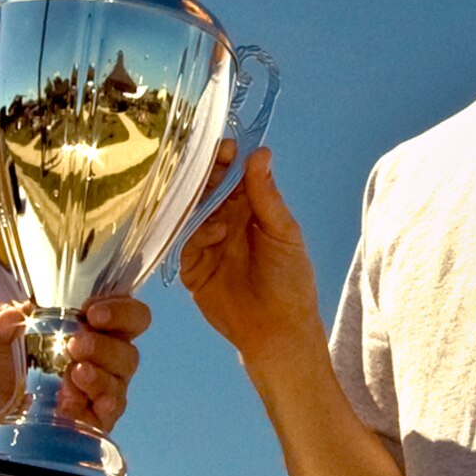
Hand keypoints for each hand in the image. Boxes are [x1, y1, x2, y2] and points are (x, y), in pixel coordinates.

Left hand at [0, 296, 149, 430]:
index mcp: (98, 331)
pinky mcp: (96, 420)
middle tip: (75, 344)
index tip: (91, 311)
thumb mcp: (3, 339)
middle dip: (103, 346)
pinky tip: (74, 403)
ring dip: (99, 377)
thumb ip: (3, 322)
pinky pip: (107, 413)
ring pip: (119, 382)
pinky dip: (94, 406)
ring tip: (74, 374)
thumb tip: (7, 316)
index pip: (130, 315)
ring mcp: (105, 392)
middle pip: (128, 351)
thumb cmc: (14, 364)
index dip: (120, 309)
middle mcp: (109, 361)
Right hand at [178, 147, 323, 363]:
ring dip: (196, 199)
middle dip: (205, 173)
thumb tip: (261, 153)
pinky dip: (197, 232)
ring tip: (204, 188)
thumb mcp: (284, 233)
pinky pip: (184, 241)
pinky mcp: (191, 265)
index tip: (224, 145)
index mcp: (249, 208)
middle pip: (206, 189)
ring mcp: (205, 242)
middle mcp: (224, 220)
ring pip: (191, 211)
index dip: (226, 159)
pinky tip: (215, 231)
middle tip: (205, 160)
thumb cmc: (290, 280)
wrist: (277, 330)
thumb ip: (267, 195)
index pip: (232, 175)